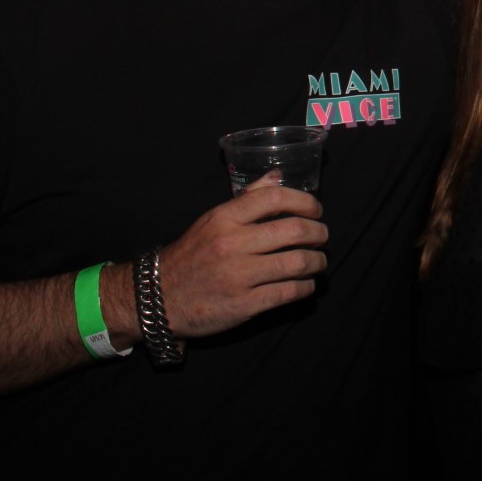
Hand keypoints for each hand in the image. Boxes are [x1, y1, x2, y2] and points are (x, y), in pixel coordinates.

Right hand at [156, 181, 328, 339]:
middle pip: (295, 230)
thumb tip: (279, 175)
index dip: (305, 202)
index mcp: (225, 218)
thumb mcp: (213, 220)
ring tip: (319, 261)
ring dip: (318, 262)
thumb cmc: (192, 255)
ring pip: (298, 263)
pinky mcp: (244, 305)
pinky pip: (289, 292)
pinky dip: (306, 287)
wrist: (158, 299)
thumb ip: (247, 198)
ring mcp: (239, 276)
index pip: (274, 198)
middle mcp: (232, 244)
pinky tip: (307, 284)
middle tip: (323, 237)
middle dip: (319, 233)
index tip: (316, 210)